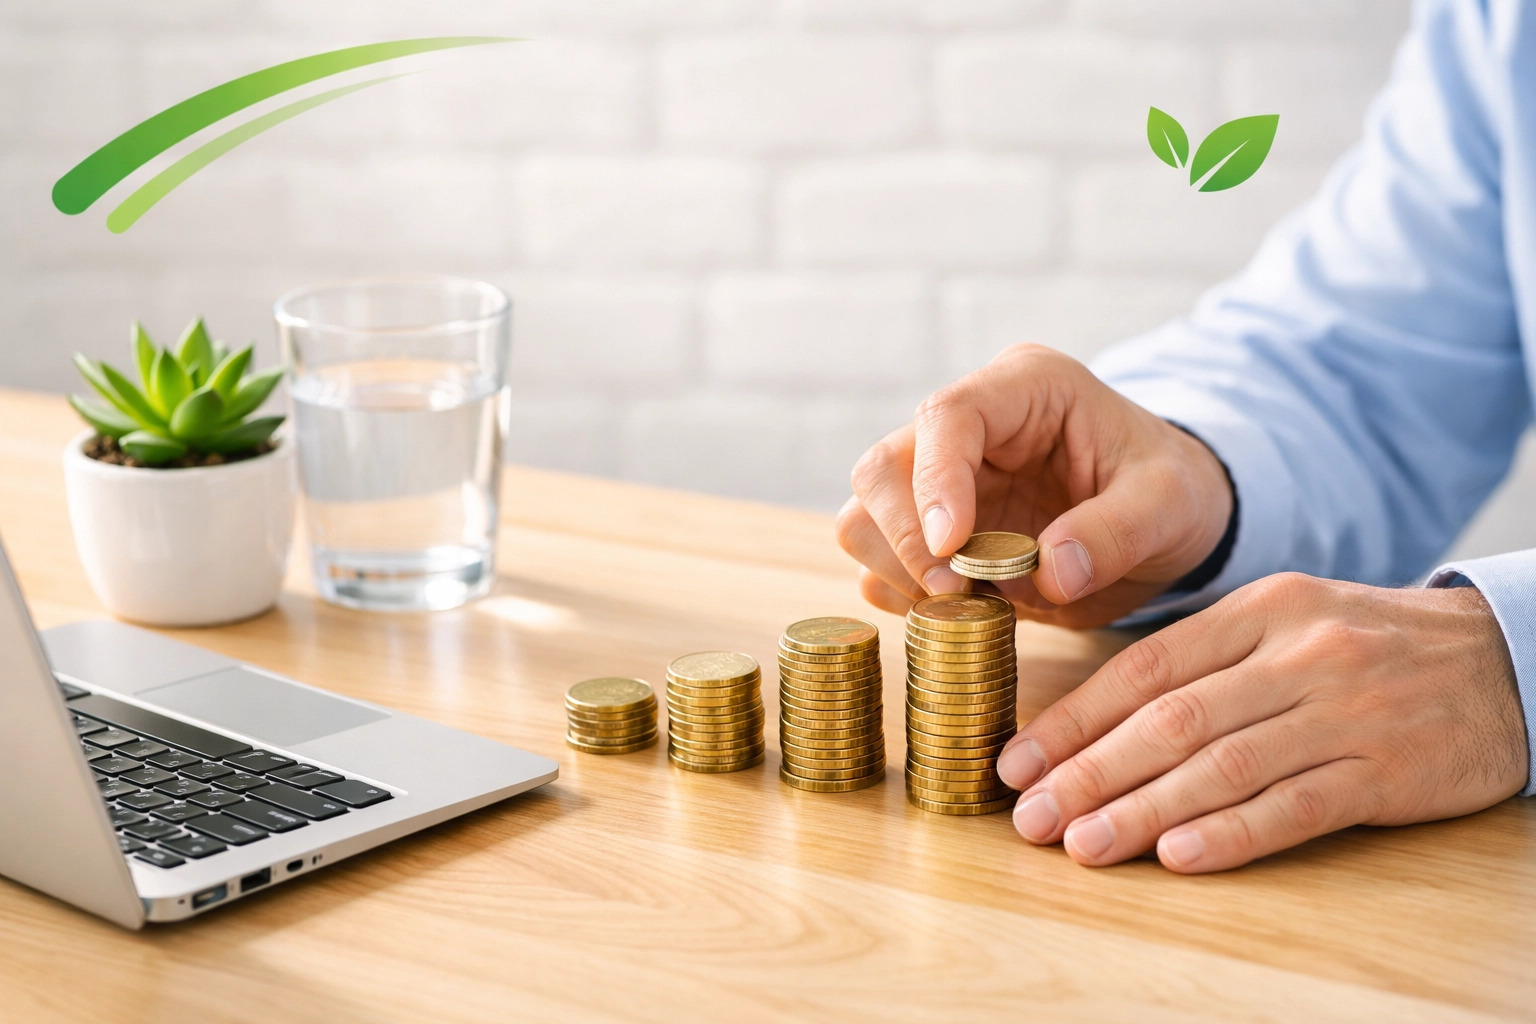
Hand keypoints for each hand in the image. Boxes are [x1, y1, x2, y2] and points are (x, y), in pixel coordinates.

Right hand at [836, 345, 1232, 627]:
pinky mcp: (932, 532)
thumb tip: (1050, 573)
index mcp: (1024, 389)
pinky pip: (881, 561)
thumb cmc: (1172, 492)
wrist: (1166, 523)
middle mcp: (968, 429)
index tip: (955, 549)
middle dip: (906, 537)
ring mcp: (942, 481)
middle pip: (882, 467)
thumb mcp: (1171, 505)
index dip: (935, 483)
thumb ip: (1117, 532)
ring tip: (966, 606)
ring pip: (866, 515)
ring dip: (899, 569)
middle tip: (958, 594)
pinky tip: (959, 612)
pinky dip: (905, 594)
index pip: (945, 416)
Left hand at [996, 574, 1527, 871]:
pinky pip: (1295, 807)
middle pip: (1172, 721)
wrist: (1502, 661)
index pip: (1145, 669)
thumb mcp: (1286, 622)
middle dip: (1090, 773)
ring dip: (1142, 811)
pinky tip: (1176, 856)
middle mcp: (1296, 656)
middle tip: (1030, 816)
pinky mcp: (1385, 772)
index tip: (1018, 761)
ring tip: (1082, 845)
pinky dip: (1231, 833)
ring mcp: (1342, 714)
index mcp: (1259, 610)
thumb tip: (1097, 722)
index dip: (1076, 720)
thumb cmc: (1366, 645)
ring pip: (1222, 766)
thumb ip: (1204, 662)